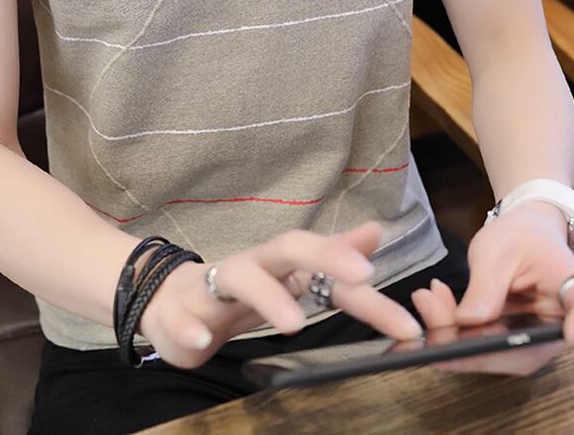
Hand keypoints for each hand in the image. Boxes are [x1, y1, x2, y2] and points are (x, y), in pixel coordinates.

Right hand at [139, 221, 424, 367]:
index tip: (406, 321)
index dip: (364, 285)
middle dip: (326, 254)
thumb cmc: (237, 291)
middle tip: (362, 273)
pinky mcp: (179, 311)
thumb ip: (331, 258)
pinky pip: (182, 317)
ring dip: (268, 296)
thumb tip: (375, 230)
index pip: (326, 265)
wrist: (168, 300)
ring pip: (240, 276)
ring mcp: (214, 285)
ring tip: (292, 324)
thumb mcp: (288, 275)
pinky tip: (202, 343)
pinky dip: (191, 329)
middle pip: (288, 247)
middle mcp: (253, 265)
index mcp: (280, 263)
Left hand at [410, 202, 573, 374]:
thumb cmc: (519, 236)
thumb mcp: (497, 251)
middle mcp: (560, 326)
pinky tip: (434, 300)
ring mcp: (536, 338)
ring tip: (426, 299)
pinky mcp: (513, 340)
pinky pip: (482, 343)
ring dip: (452, 333)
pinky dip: (453, 327)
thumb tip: (467, 323)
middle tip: (430, 314)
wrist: (521, 232)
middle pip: (522, 350)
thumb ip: (486, 287)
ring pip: (495, 353)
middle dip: (468, 342)